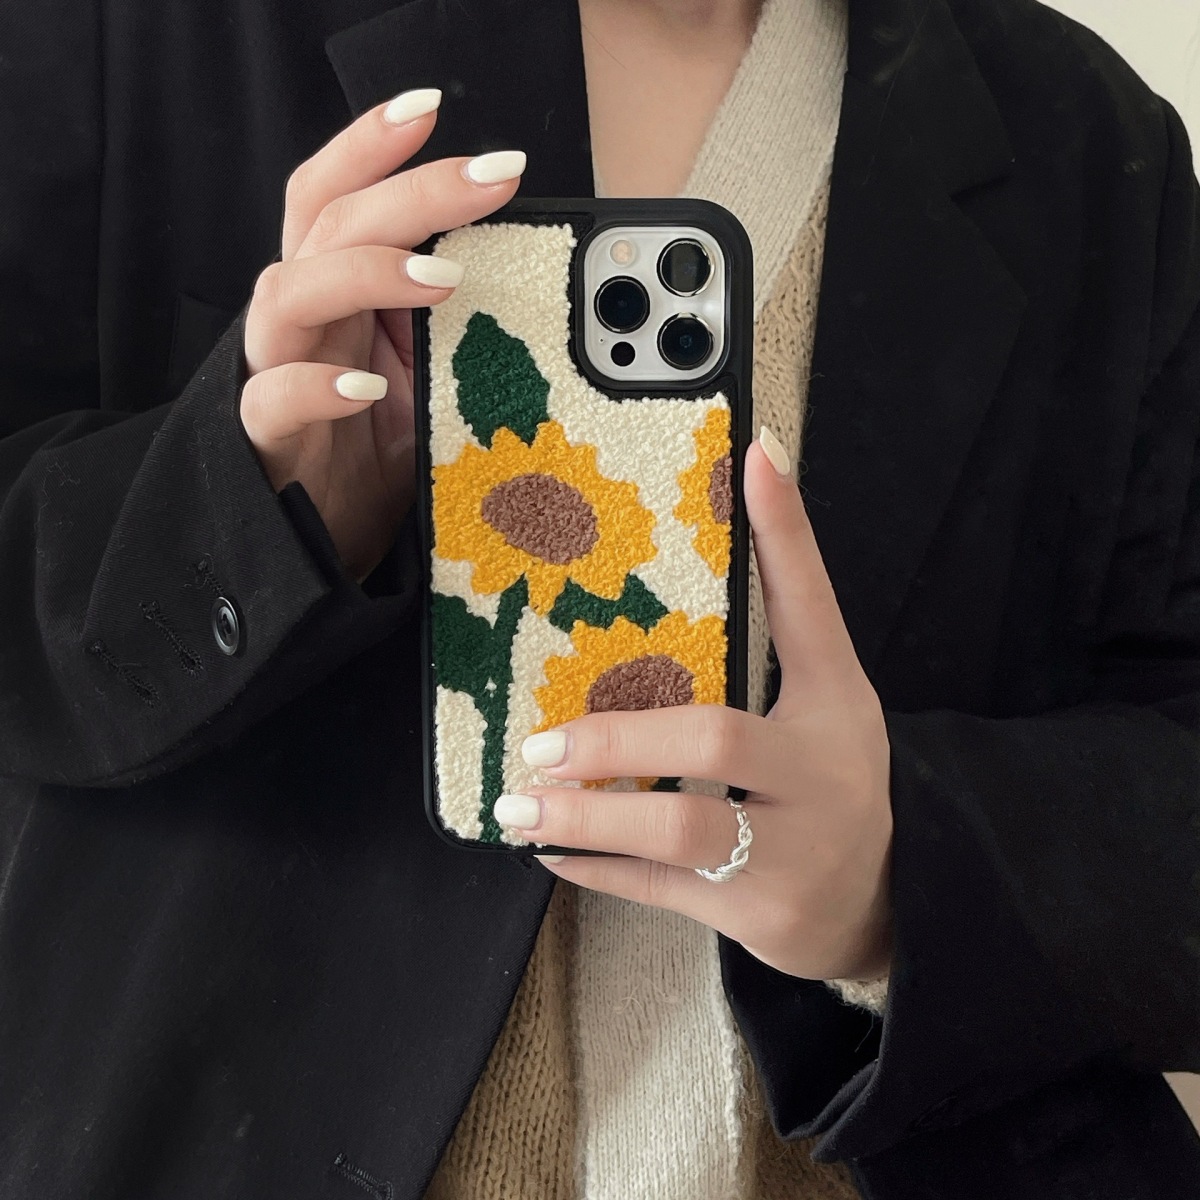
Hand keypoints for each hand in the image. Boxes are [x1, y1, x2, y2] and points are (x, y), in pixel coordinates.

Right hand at [240, 89, 526, 581]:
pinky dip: (318, 385)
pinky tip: (366, 387)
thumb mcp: (426, 378)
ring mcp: (277, 371)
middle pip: (329, 224)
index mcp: (338, 295)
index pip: (338, 198)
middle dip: (410, 191)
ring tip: (442, 280)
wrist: (321, 538)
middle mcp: (302, 319)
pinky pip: (274, 397)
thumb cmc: (374, 451)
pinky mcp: (266, 437)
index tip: (433, 108)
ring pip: (290, 292)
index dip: (371, 146)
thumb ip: (449, 323)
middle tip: (491, 177)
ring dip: (367, 274)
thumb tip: (525, 274)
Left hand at [494, 431, 894, 982]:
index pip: (811, 609)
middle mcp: (821, 777)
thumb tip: (758, 472)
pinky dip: (600, 870)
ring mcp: (791, 854)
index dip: (785, 536)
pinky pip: (663, 890)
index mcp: (836, 708)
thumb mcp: (823, 698)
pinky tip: (550, 853)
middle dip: (617, 737)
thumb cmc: (830, 780)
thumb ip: (785, 608)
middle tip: (541, 740)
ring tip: (521, 803)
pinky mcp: (757, 914)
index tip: (752, 455)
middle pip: (715, 739)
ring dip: (590, 813)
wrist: (881, 903)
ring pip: (679, 827)